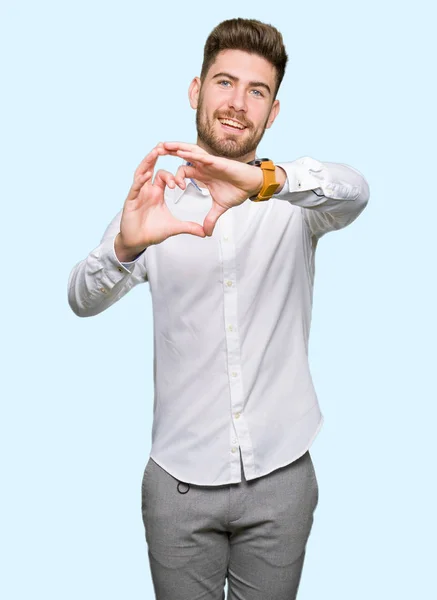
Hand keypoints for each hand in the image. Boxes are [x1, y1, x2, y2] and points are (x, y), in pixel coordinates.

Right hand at [116, 145, 206, 259]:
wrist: (137, 242)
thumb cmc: (151, 232)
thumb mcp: (174, 228)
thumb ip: (189, 227)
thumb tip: (204, 233)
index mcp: (156, 192)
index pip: (164, 176)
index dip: (174, 176)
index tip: (183, 183)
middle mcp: (146, 189)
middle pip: (151, 167)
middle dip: (158, 156)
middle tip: (167, 145)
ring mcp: (138, 193)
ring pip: (142, 172)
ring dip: (149, 161)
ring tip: (157, 150)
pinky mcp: (130, 200)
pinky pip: (136, 187)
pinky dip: (141, 180)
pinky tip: (147, 173)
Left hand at [162, 142, 263, 236]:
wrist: (251, 186)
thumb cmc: (238, 191)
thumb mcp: (220, 208)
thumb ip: (210, 219)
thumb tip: (206, 233)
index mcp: (202, 175)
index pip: (183, 172)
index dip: (175, 177)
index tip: (172, 187)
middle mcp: (203, 166)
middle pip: (183, 157)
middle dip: (169, 153)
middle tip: (155, 151)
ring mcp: (209, 162)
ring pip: (189, 152)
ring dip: (176, 148)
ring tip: (163, 145)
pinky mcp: (217, 161)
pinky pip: (201, 156)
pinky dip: (191, 154)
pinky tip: (180, 151)